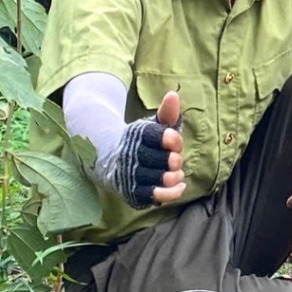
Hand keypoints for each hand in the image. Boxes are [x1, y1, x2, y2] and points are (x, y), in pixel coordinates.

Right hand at [109, 90, 184, 207]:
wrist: (110, 159)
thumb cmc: (141, 141)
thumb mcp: (153, 125)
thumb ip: (166, 112)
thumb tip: (173, 95)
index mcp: (136, 136)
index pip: (155, 136)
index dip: (171, 140)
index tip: (175, 141)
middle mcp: (131, 156)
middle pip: (160, 159)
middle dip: (173, 160)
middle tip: (175, 159)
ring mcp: (131, 176)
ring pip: (158, 179)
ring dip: (173, 176)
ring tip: (177, 172)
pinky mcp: (134, 192)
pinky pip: (153, 196)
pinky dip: (171, 193)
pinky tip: (181, 186)